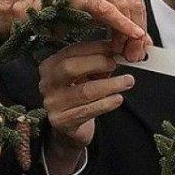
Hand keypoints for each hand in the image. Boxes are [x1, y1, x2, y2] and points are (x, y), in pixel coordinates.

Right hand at [0, 0, 149, 58]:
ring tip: (128, 50)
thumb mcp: (99, 12)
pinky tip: (131, 36)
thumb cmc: (64, 11)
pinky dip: (123, 25)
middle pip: (133, 0)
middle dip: (139, 28)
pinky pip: (108, 9)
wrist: (32, 9)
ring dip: (130, 32)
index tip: (142, 41)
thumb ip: (122, 21)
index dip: (142, 20)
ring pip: (124, 5)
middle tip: (138, 50)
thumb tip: (144, 40)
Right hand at [39, 39, 134, 174]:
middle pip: (70, 68)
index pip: (71, 51)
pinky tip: (118, 99)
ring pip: (84, 91)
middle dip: (98, 63)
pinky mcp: (62, 121)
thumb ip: (97, 62)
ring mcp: (52, 103)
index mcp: (51, 66)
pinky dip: (106, 103)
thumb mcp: (85, 75)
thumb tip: (117, 50)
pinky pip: (88, 110)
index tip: (114, 47)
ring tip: (127, 81)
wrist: (69, 128)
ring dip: (110, 85)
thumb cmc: (79, 95)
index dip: (95, 47)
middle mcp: (47, 83)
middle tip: (116, 64)